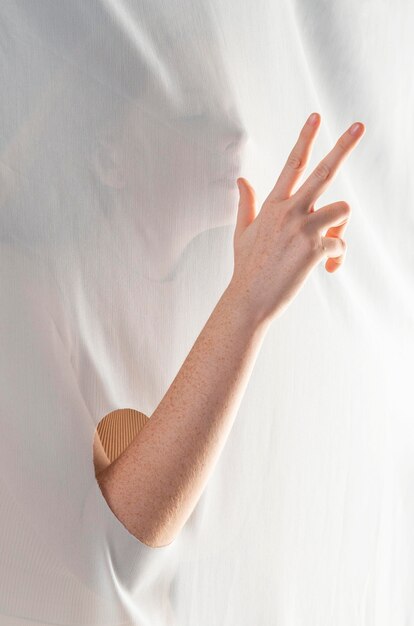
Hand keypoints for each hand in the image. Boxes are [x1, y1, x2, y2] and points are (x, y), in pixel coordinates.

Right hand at [230, 112, 364, 323]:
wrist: (249, 298)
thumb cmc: (247, 268)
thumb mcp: (242, 232)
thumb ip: (246, 203)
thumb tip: (241, 180)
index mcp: (274, 206)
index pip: (292, 164)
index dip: (305, 138)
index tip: (316, 117)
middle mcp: (289, 211)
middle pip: (323, 171)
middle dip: (343, 146)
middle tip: (359, 126)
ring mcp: (303, 228)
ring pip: (342, 209)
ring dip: (341, 227)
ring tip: (328, 246)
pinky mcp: (314, 248)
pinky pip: (341, 244)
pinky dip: (337, 257)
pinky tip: (326, 268)